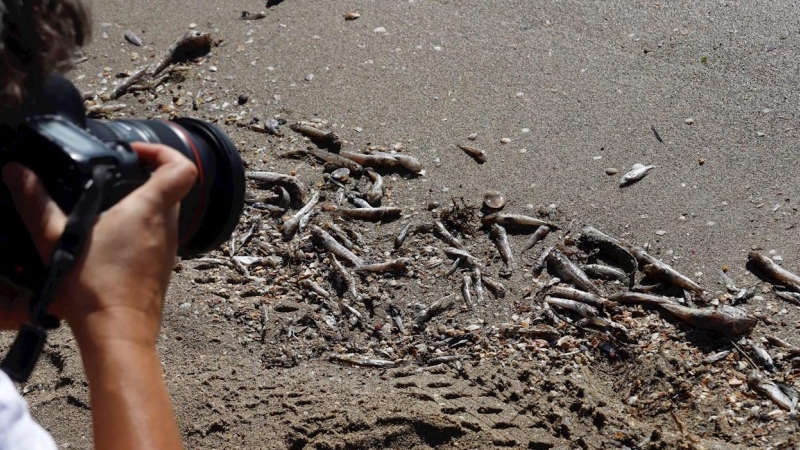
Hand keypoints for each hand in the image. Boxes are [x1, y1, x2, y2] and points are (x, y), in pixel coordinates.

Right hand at [1, 142, 196, 347]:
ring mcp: (168, 248)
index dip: (163, 152)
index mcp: (150, 209)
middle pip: (170, 188)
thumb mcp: (55, 238)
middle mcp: (166, 226)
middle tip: (110, 178)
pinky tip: (106, 241)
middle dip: (143, 177)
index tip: (134, 153)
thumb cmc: (95, 289)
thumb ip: (35, 201)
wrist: (118, 333)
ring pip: (162, 214)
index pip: (182, 167)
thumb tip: (16, 171)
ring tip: (102, 209)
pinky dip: (136, 230)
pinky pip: (155, 237)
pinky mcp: (161, 267)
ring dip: (138, 206)